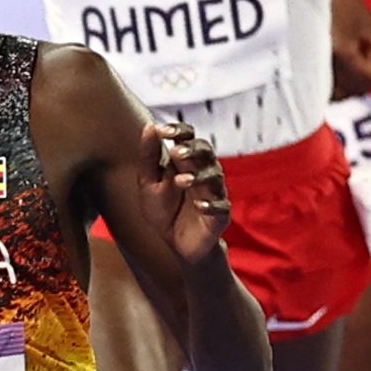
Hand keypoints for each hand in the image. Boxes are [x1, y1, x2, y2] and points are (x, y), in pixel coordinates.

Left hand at [131, 125, 230, 267]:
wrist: (176, 244)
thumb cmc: (163, 209)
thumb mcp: (149, 182)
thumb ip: (149, 156)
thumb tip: (150, 126)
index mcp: (185, 161)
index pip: (188, 137)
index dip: (178, 131)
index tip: (162, 131)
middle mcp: (203, 172)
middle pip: (205, 151)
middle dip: (192, 149)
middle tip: (176, 153)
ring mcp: (213, 192)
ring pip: (214, 177)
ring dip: (199, 176)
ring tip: (181, 180)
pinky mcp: (220, 215)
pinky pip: (221, 206)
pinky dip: (211, 205)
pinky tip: (200, 205)